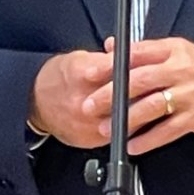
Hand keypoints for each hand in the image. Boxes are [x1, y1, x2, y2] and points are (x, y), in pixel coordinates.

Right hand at [29, 46, 170, 148]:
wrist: (35, 102)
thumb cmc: (57, 78)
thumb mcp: (78, 58)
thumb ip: (105, 58)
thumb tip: (130, 55)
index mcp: (79, 74)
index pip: (115, 70)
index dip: (135, 67)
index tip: (149, 67)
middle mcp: (82, 100)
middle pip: (123, 96)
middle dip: (143, 91)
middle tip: (158, 85)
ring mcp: (86, 122)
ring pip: (124, 117)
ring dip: (141, 111)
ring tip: (153, 103)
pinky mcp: (89, 139)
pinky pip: (118, 133)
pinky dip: (130, 126)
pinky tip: (138, 118)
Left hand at [83, 37, 193, 154]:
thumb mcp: (177, 51)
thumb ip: (144, 50)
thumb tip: (112, 46)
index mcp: (172, 51)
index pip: (136, 54)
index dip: (110, 64)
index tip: (90, 73)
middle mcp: (179, 70)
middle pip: (139, 80)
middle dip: (111, 93)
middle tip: (90, 104)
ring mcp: (188, 94)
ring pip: (151, 106)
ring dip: (125, 119)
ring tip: (106, 128)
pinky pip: (167, 130)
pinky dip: (148, 139)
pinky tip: (132, 145)